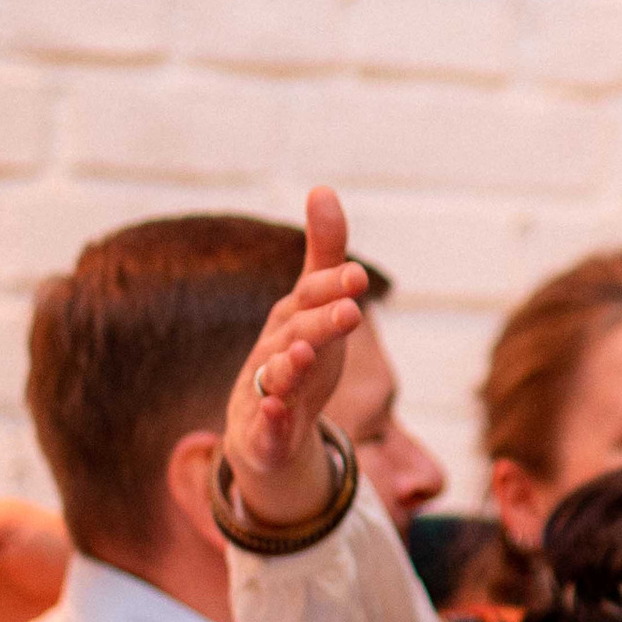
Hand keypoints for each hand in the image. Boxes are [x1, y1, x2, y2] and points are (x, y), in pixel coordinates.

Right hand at [223, 185, 367, 529]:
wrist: (264, 431)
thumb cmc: (297, 356)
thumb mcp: (315, 307)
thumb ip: (324, 255)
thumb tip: (323, 189)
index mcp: (291, 321)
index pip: (310, 298)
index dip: (332, 287)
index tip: (358, 276)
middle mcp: (275, 351)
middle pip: (298, 334)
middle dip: (322, 322)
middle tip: (351, 310)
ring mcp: (265, 392)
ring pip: (277, 378)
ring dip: (290, 366)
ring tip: (305, 353)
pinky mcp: (263, 432)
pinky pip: (266, 426)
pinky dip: (270, 420)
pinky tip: (276, 412)